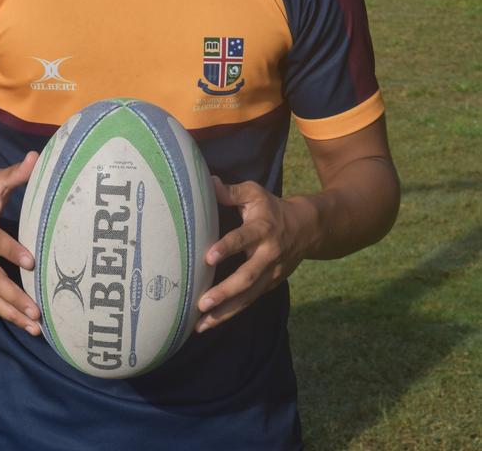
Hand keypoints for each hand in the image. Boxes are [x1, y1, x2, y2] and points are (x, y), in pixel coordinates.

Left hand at [196, 178, 306, 332]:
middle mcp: (268, 255)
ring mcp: (271, 274)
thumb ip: (231, 192)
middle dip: (224, 292)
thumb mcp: (254, 194)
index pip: (244, 239)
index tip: (208, 256)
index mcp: (262, 229)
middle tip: (201, 303)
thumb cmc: (271, 208)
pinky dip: (230, 314)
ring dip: (224, 312)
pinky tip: (210, 323)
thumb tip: (207, 183)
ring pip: (248, 297)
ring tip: (200, 325)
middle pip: (247, 277)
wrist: (307, 228)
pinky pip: (249, 302)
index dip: (227, 247)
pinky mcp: (269, 286)